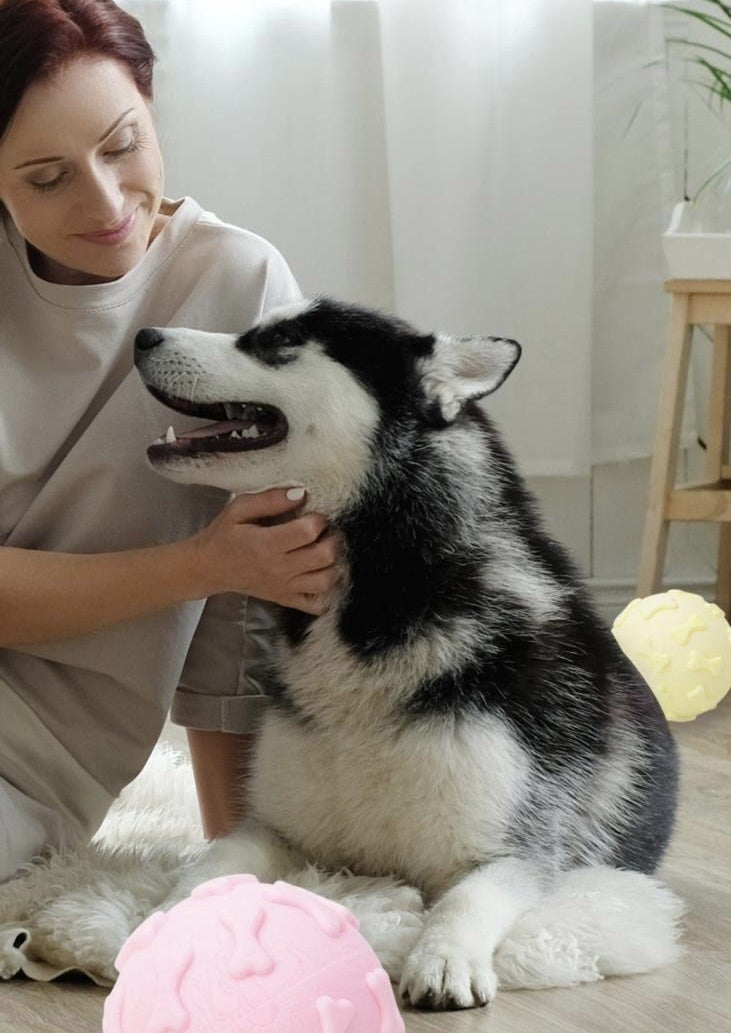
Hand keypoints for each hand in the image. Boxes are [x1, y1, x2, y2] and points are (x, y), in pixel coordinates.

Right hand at [188, 489, 338, 614]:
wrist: (207, 568)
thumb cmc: (223, 535)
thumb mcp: (239, 509)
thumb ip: (270, 499)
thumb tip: (301, 493)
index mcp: (266, 544)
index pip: (308, 531)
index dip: (319, 519)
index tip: (315, 513)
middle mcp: (279, 569)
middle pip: (324, 556)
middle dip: (331, 539)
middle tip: (325, 531)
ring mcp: (284, 587)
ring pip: (325, 581)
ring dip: (333, 564)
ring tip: (325, 550)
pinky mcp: (285, 599)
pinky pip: (316, 604)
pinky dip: (326, 592)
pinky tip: (322, 575)